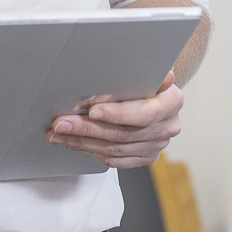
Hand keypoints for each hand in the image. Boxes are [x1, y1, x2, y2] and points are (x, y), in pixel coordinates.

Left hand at [46, 71, 182, 168]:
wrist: (156, 95)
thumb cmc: (146, 79)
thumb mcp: (143, 71)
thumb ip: (133, 74)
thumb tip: (119, 71)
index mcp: (172, 102)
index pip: (144, 113)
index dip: (117, 114)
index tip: (92, 110)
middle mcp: (168, 127)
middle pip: (123, 133)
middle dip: (87, 128)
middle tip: (62, 123)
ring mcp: (157, 145)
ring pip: (115, 149)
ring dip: (82, 142)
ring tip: (59, 134)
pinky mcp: (145, 157)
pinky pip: (115, 160)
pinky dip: (91, 152)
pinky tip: (73, 143)